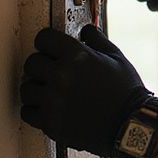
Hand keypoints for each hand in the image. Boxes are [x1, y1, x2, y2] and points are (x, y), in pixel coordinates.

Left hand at [20, 25, 148, 153]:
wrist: (131, 127)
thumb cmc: (127, 92)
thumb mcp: (118, 59)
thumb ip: (98, 40)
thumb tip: (86, 30)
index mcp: (77, 56)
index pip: (43, 38)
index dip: (47, 42)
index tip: (50, 49)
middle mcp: (61, 77)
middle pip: (31, 63)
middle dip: (41, 66)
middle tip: (52, 72)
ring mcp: (54, 101)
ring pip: (26, 88)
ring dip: (36, 89)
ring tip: (49, 92)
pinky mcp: (51, 123)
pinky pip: (27, 112)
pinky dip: (35, 110)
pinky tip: (48, 108)